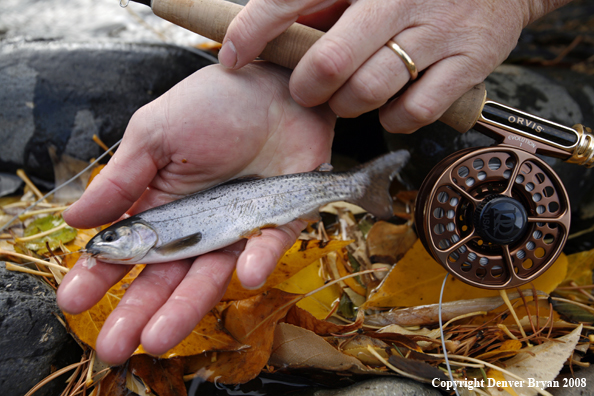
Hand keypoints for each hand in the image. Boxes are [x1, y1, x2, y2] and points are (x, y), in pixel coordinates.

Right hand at [57, 62, 334, 364]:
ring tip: (159, 337)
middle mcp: (197, 225)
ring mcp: (237, 228)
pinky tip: (246, 273)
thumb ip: (123, 178)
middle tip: (113, 346)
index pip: (128, 248)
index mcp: (162, 203)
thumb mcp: (157, 133)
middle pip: (165, 276)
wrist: (278, 86)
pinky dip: (258, 260)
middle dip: (138, 311)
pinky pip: (266, 248)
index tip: (74, 301)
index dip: (99, 274)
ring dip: (187, 306)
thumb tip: (76, 219)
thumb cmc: (215, 103)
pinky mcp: (278, 223)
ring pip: (209, 276)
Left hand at [219, 0, 568, 132]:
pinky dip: (392, 119)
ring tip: (350, 95)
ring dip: (347, 105)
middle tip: (308, 89)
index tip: (230, 56)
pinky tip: (390, 104)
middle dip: (306, 87)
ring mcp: (437, 32)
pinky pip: (412, 113)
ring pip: (367, 93)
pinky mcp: (468, 64)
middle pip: (329, 63)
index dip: (252, 31)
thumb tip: (278, 32)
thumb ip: (325, 3)